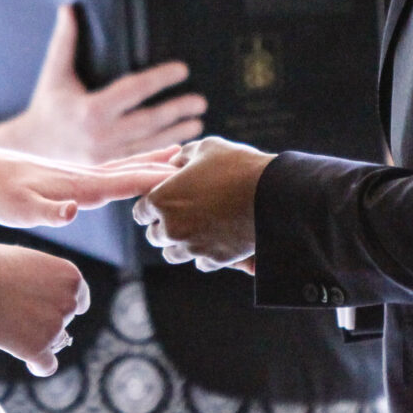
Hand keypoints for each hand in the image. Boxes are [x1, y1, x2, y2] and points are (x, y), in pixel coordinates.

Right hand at [0, 7, 205, 163]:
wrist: (31, 149)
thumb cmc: (47, 107)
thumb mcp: (54, 74)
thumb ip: (64, 41)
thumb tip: (68, 7)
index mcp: (90, 110)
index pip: (133, 90)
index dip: (160, 79)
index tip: (182, 69)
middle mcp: (101, 136)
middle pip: (147, 121)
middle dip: (176, 110)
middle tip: (200, 102)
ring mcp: (106, 157)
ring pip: (149, 144)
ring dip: (176, 133)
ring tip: (198, 122)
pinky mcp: (109, 170)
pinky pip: (141, 159)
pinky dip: (162, 152)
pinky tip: (179, 144)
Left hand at [0, 145, 181, 235]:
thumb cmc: (0, 195)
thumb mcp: (19, 209)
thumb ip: (47, 212)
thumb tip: (72, 210)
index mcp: (78, 186)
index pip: (123, 182)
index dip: (152, 180)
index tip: (180, 177)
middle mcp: (84, 177)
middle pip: (131, 171)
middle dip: (163, 168)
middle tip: (196, 165)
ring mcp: (81, 175)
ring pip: (124, 167)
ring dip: (152, 162)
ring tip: (181, 156)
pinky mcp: (75, 178)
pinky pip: (112, 171)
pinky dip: (133, 166)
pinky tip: (143, 167)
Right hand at [0, 242, 89, 375]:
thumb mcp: (25, 259)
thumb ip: (41, 276)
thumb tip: (40, 289)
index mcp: (69, 276)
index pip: (79, 299)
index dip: (62, 304)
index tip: (49, 309)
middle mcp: (69, 302)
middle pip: (64, 321)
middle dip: (45, 319)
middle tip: (15, 312)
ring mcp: (55, 327)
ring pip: (54, 342)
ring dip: (39, 339)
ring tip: (11, 329)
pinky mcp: (38, 348)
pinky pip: (47, 366)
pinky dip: (39, 366)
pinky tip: (30, 363)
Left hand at [131, 137, 272, 270]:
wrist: (272, 194)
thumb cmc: (237, 166)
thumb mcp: (206, 149)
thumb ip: (183, 157)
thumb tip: (174, 162)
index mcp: (162, 200)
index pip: (140, 212)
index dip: (151, 206)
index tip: (162, 202)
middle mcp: (171, 228)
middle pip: (154, 236)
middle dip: (164, 226)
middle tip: (180, 216)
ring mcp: (192, 247)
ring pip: (172, 254)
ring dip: (179, 244)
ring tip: (194, 232)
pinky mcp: (214, 259)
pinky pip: (200, 263)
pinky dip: (204, 254)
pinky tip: (213, 241)